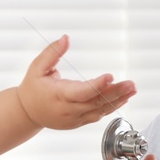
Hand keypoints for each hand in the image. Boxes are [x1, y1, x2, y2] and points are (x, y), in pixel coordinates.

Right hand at [16, 34, 135, 129]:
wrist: (27, 113)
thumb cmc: (33, 88)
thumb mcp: (37, 67)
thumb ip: (52, 52)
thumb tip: (66, 38)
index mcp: (58, 95)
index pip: (82, 92)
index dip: (97, 86)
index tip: (110, 76)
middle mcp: (69, 109)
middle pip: (96, 102)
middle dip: (116, 92)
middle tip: (131, 84)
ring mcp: (75, 118)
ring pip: (100, 110)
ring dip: (118, 100)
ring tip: (132, 90)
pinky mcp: (79, 121)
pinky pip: (98, 115)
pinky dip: (111, 107)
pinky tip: (123, 98)